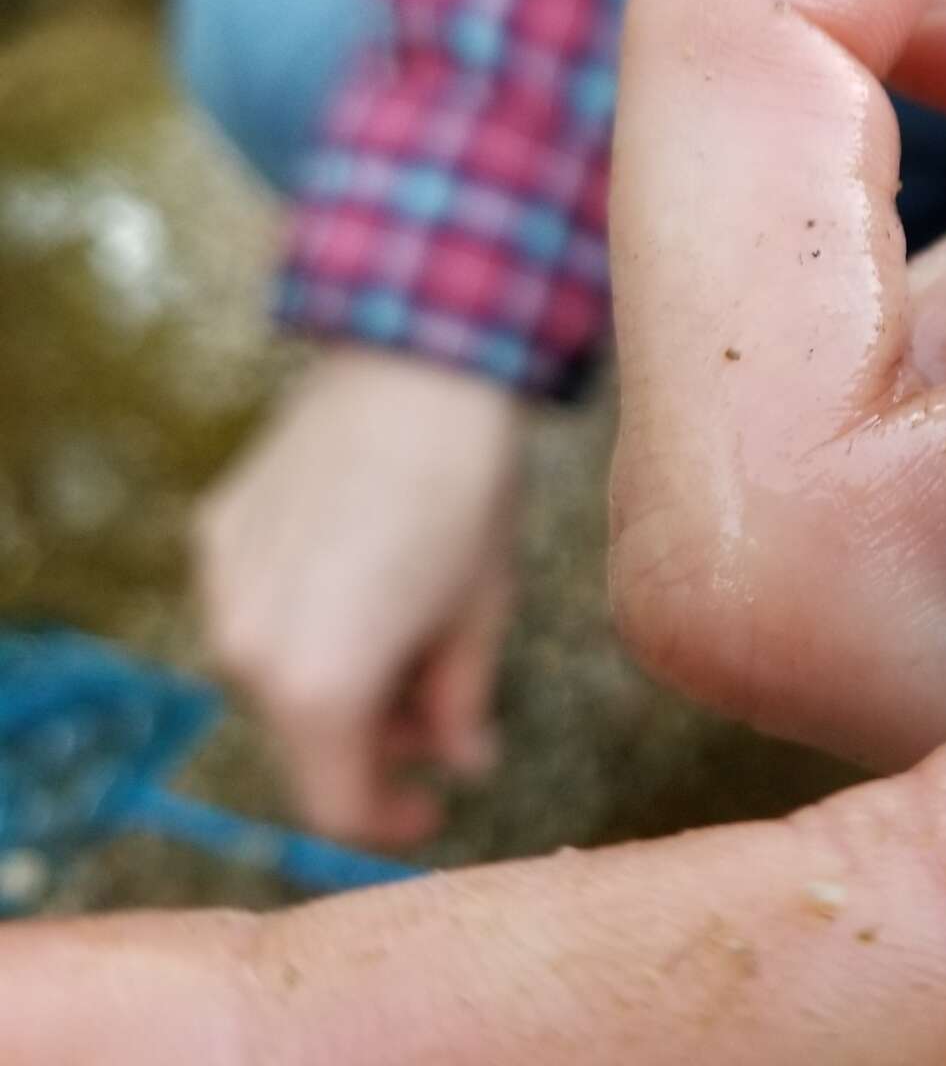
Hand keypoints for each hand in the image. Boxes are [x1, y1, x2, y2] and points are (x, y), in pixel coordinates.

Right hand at [194, 347, 518, 845]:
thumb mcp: (482, 614)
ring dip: (335, 679)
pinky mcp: (216, 537)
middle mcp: (246, 652)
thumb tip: (462, 763)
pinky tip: (365, 570)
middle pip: (304, 741)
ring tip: (410, 624)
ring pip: (277, 677)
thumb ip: (461, 706)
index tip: (433, 804)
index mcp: (319, 689)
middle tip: (443, 705)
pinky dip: (306, 618)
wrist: (416, 371)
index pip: (336, 806)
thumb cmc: (466, 497)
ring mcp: (221, 591)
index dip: (389, 820)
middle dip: (372, 742)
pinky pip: (258, 609)